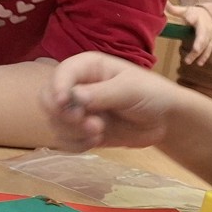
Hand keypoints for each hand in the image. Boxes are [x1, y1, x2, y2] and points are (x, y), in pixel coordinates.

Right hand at [42, 52, 182, 150]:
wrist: (164, 120)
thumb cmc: (150, 94)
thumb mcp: (130, 89)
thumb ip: (103, 93)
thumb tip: (74, 98)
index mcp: (87, 68)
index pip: (62, 73)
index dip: (57, 87)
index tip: (63, 102)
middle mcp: (77, 87)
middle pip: (48, 99)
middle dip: (64, 114)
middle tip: (89, 122)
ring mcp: (78, 110)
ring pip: (56, 122)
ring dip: (74, 131)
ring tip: (99, 132)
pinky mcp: (82, 131)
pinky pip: (66, 140)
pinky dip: (76, 144)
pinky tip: (96, 141)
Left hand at [168, 3, 211, 65]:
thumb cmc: (196, 15)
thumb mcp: (187, 11)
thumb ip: (175, 10)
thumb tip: (163, 3)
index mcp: (198, 18)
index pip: (194, 18)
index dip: (191, 18)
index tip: (188, 19)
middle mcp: (205, 29)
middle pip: (202, 37)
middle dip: (198, 44)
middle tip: (194, 50)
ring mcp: (209, 37)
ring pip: (205, 46)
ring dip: (198, 54)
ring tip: (189, 61)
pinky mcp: (210, 44)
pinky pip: (207, 51)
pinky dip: (204, 57)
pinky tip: (199, 64)